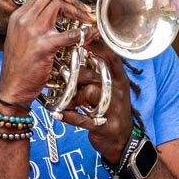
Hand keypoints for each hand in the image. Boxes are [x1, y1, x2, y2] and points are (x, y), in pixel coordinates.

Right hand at [0, 0, 97, 105]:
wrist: (12, 88)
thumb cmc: (19, 68)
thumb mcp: (21, 40)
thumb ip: (33, 25)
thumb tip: (53, 16)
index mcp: (18, 17)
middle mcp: (23, 20)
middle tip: (85, 8)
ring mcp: (32, 32)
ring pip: (59, 5)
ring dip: (78, 10)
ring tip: (88, 19)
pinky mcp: (43, 46)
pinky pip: (69, 34)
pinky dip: (84, 33)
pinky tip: (91, 34)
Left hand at [60, 39, 132, 160]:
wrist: (120, 140)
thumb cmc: (109, 109)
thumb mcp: (109, 88)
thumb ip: (96, 72)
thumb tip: (79, 52)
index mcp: (118, 79)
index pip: (110, 57)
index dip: (96, 46)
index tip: (81, 37)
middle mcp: (117, 91)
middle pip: (94, 75)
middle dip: (76, 75)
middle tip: (60, 73)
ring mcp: (112, 108)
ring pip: (89, 93)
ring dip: (73, 97)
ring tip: (66, 101)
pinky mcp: (103, 125)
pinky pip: (82, 118)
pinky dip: (69, 117)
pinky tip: (58, 114)